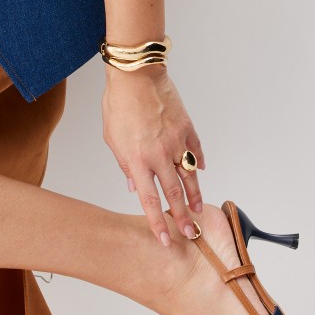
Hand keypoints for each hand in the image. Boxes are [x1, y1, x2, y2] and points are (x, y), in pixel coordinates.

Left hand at [101, 64, 205, 244]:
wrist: (136, 76)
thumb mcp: (112, 139)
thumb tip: (132, 185)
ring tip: (199, 209)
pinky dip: (199, 162)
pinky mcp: (186, 128)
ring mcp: (176, 142)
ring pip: (190, 176)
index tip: (165, 238)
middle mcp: (159, 155)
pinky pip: (196, 150)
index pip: (149, 200)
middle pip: (174, 194)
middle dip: (183, 217)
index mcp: (137, 160)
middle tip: (191, 233)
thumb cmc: (119, 103)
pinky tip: (202, 171)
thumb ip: (124, 164)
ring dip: (195, 195)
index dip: (157, 222)